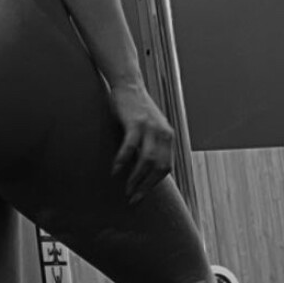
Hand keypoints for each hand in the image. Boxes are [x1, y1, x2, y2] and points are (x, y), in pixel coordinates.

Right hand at [108, 81, 175, 205]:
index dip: (155, 184)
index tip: (142, 195)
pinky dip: (122, 162)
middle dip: (147, 186)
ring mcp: (150, 127)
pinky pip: (130, 147)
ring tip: (126, 189)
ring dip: (136, 178)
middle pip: (160, 168)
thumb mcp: (150, 128)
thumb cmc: (135, 109)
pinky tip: (115, 171)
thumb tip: (144, 171)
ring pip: (147, 161)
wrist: (128, 84)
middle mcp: (163, 133)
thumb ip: (151, 146)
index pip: (167, 167)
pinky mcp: (136, 122)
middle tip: (133, 198)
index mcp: (168, 136)